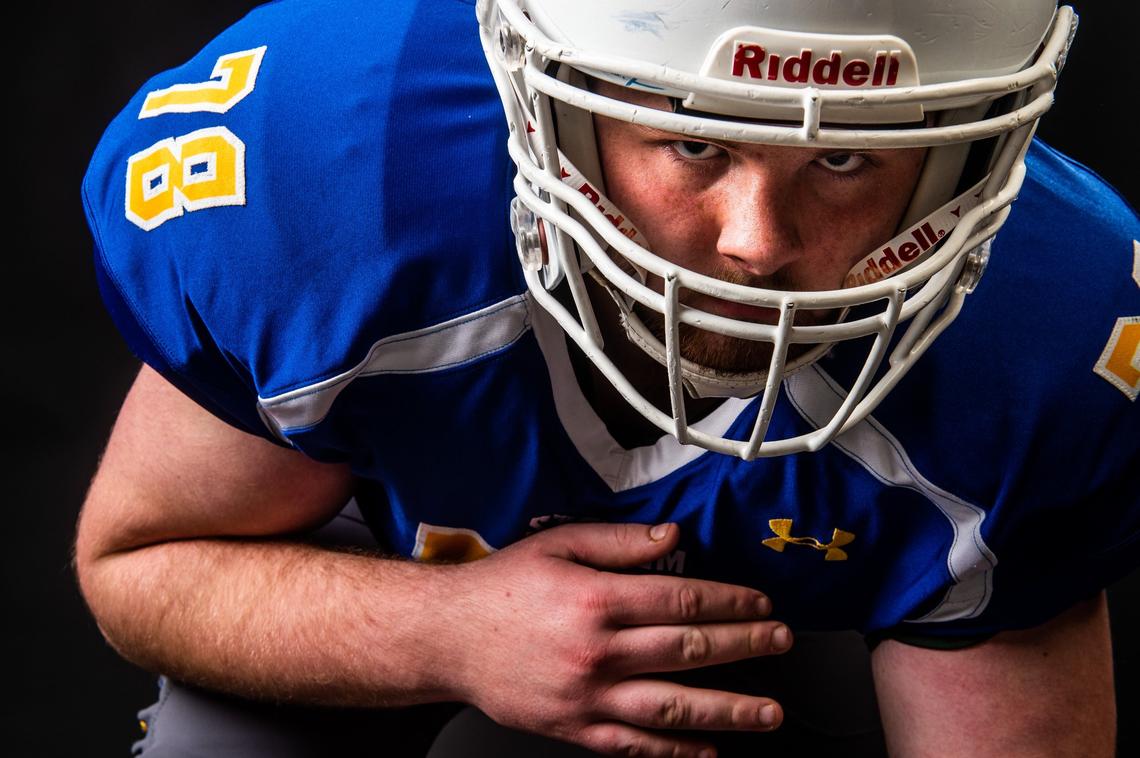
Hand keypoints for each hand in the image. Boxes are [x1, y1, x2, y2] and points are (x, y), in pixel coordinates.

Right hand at [445, 522, 790, 756]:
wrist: (447, 637)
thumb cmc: (501, 587)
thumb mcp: (558, 545)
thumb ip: (619, 542)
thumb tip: (673, 538)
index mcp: (597, 598)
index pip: (684, 599)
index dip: (731, 602)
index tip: (760, 603)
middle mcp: (598, 650)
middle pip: (689, 649)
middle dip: (744, 646)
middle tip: (780, 642)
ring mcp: (588, 695)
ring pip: (673, 706)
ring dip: (729, 710)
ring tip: (768, 712)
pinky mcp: (574, 728)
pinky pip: (635, 746)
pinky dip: (676, 752)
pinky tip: (708, 751)